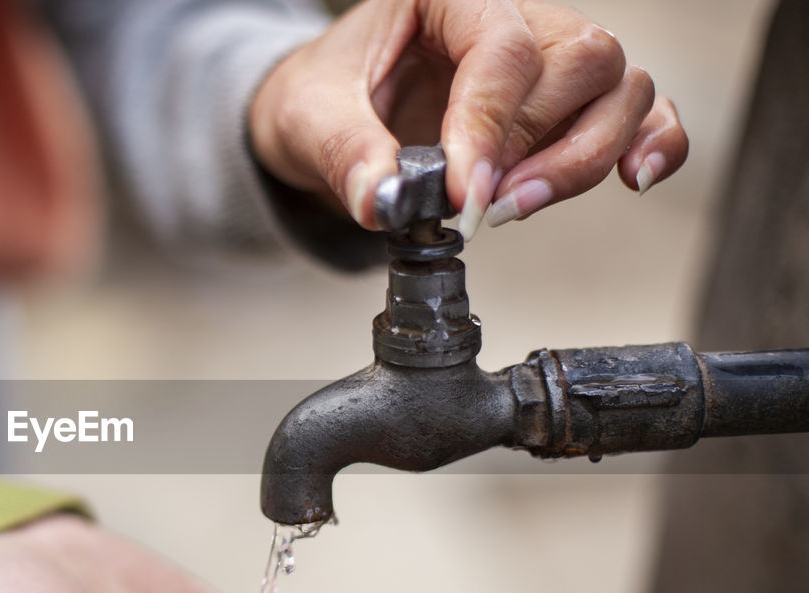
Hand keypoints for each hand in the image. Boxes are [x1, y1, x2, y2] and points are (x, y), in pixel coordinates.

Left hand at [249, 0, 687, 236]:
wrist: (329, 113)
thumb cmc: (323, 96)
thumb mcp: (308, 118)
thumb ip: (344, 155)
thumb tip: (383, 203)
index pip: (502, 46)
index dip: (491, 124)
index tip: (466, 195)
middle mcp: (517, 12)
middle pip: (582, 60)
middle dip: (537, 145)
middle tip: (484, 206)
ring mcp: (553, 56)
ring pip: (619, 86)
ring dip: (583, 157)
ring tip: (516, 207)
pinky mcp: (571, 104)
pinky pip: (643, 111)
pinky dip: (652, 143)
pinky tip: (632, 180)